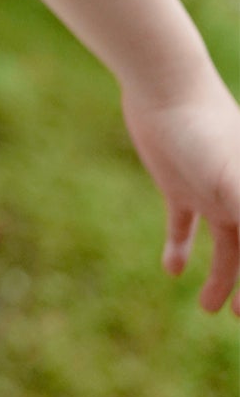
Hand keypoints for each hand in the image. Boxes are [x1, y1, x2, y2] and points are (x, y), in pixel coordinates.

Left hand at [121, 61, 239, 316]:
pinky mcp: (178, 184)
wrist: (164, 87)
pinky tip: (172, 270)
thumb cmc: (206, 130)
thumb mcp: (235, 180)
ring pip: (226, 245)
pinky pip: (183, 224)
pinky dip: (179, 247)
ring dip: (221, 277)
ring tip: (207, 308)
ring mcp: (212, 191)